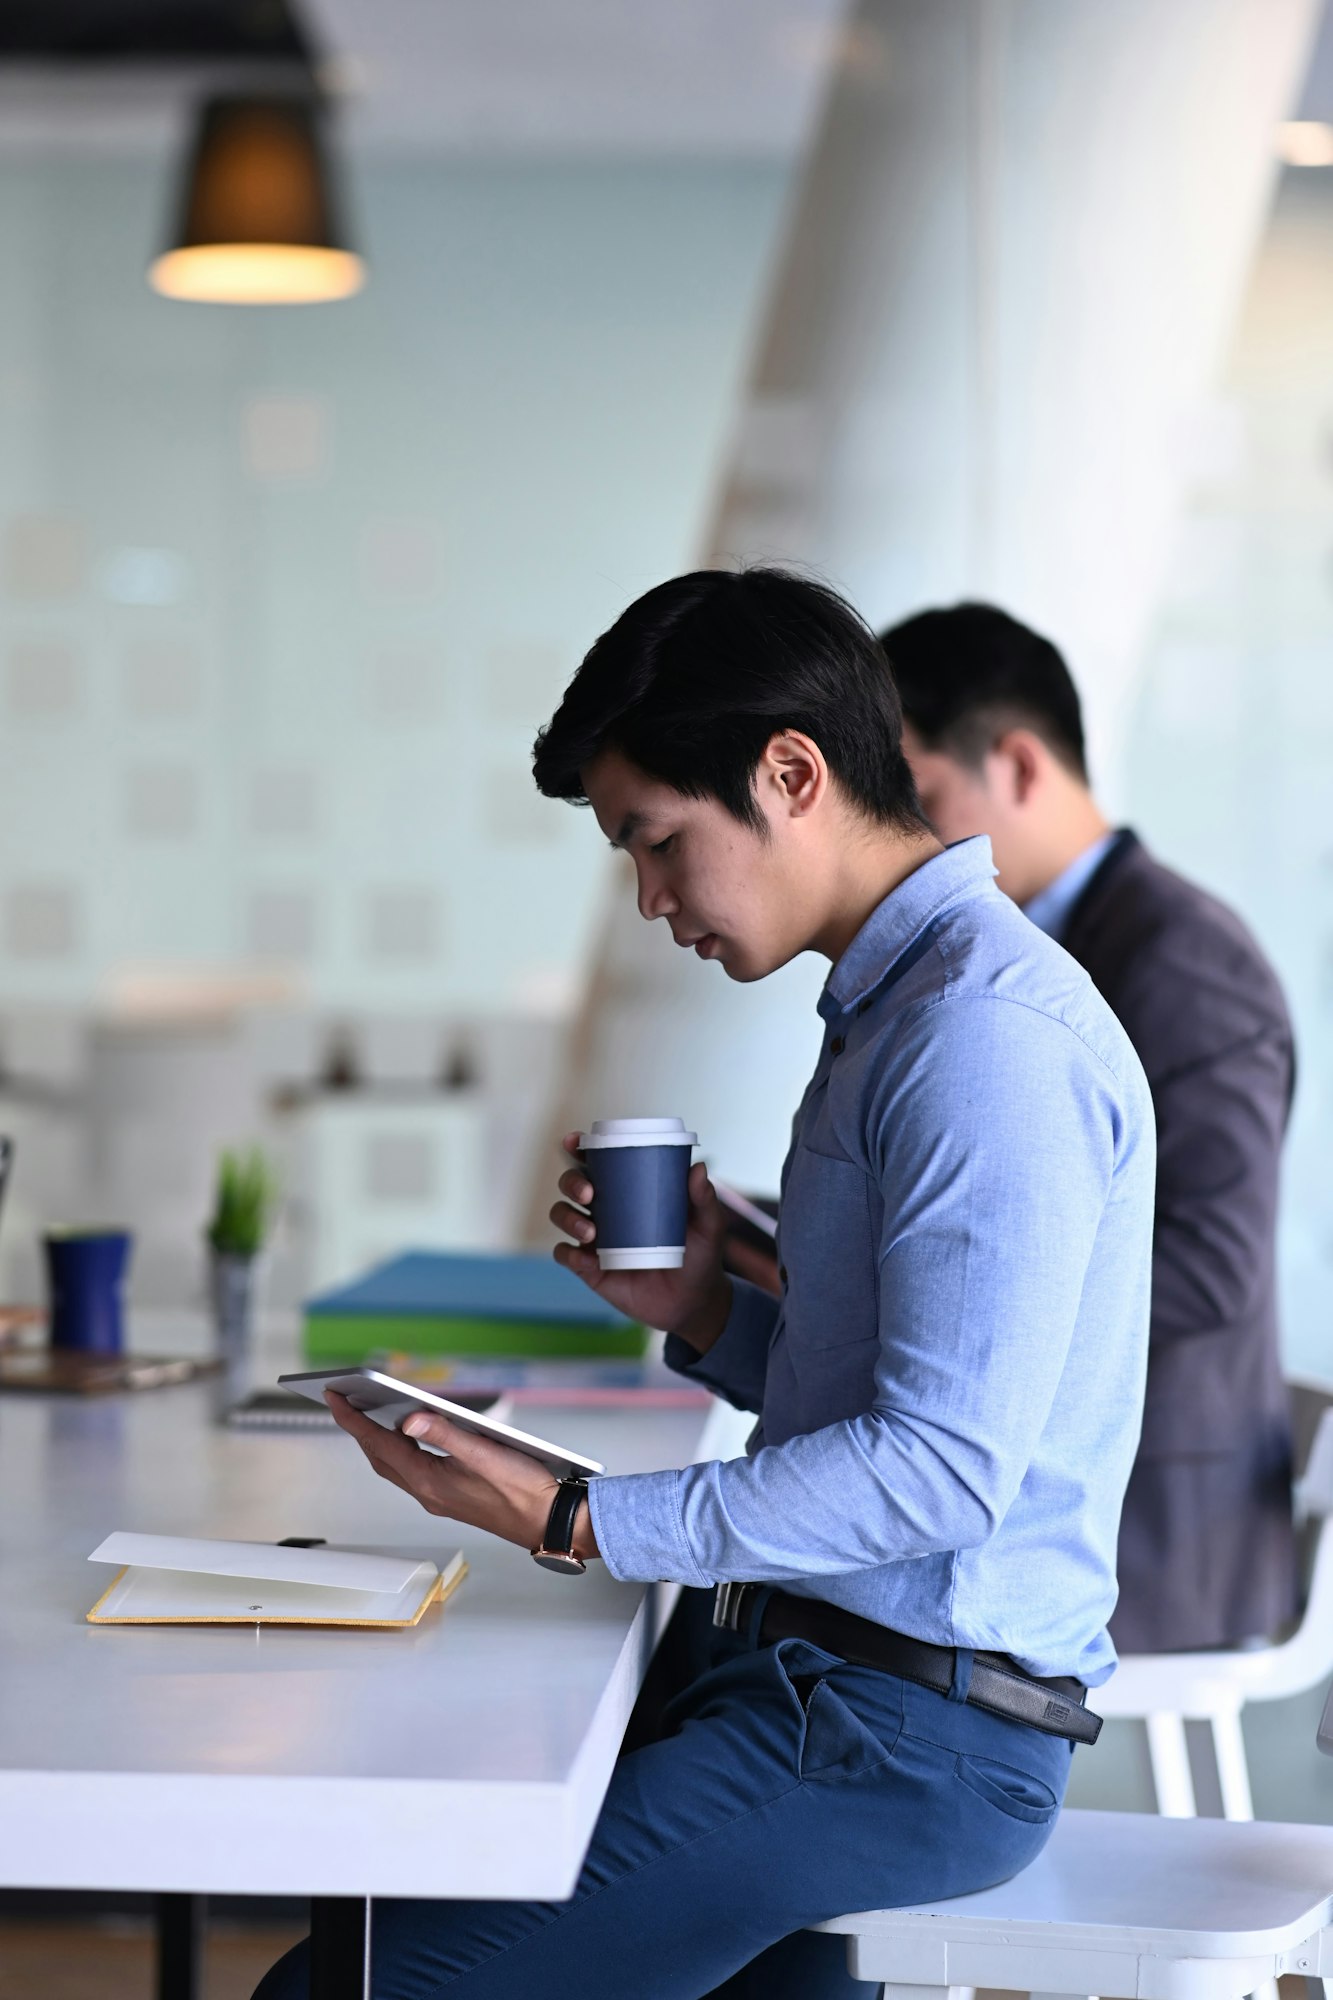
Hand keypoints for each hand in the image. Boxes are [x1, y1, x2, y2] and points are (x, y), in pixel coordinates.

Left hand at [324, 1392, 598, 1560]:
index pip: (380, 1445)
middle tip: (343, 1403)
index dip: (354, 1420)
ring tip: (368, 1416)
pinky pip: (413, 1472)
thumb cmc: (523, 1491)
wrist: (547, 1522)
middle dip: (359, 1430)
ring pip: (395, 1467)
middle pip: (380, 1458)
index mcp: (430, 1481)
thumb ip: (444, 1434)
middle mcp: (428, 1492)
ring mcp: (439, 1497)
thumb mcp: (483, 1453)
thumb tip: (407, 1420)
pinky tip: (410, 1439)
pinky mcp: (452, 1497)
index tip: (335, 1397)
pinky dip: (401, 1452)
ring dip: (378, 1442)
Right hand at [549, 1133, 730, 1353]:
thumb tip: (698, 1167)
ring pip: (562, 1215)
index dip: (578, 1148)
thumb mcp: (708, 1226)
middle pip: (572, 1184)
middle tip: (589, 1193)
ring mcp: (595, 1238)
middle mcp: (605, 1209)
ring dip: (567, 1217)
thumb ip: (704, 1199)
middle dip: (571, 1182)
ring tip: (591, 1231)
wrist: (694, 1302)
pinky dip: (568, 1253)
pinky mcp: (590, 1268)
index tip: (575, 1142)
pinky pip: (566, 1255)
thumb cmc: (700, 1256)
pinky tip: (585, 1257)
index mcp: (628, 1190)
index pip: (597, 1163)